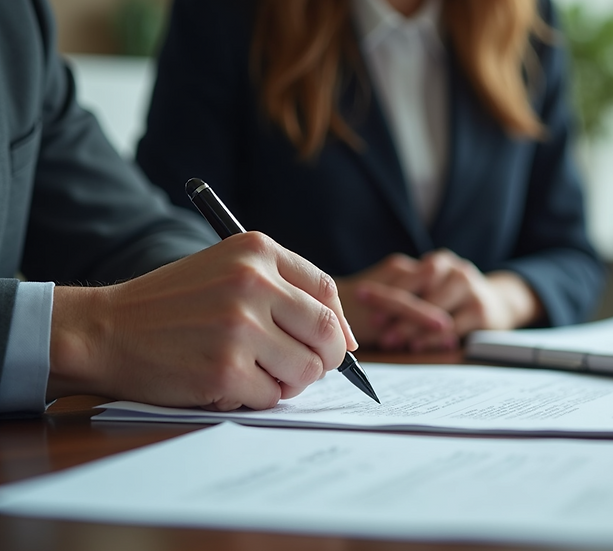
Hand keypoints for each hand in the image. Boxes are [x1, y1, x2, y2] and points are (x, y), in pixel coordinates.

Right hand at [47, 232, 356, 410]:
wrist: (104, 330)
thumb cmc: (171, 305)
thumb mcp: (226, 270)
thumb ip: (283, 291)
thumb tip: (345, 338)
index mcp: (256, 251)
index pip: (327, 291)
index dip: (339, 325)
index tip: (337, 345)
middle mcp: (253, 283)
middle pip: (328, 334)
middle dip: (324, 360)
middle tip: (302, 369)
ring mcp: (240, 327)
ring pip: (305, 371)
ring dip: (286, 382)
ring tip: (253, 372)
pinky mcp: (225, 369)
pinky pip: (271, 396)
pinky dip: (254, 397)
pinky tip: (223, 382)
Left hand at [353, 249, 542, 350]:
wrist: (501, 303)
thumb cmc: (455, 301)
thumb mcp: (434, 289)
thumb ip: (410, 294)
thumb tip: (371, 312)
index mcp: (439, 261)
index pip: (409, 271)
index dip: (384, 285)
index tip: (361, 298)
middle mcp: (456, 269)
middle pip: (422, 287)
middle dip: (396, 307)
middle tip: (374, 326)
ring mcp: (471, 288)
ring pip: (436, 307)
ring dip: (411, 325)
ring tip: (391, 340)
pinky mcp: (482, 310)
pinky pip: (453, 325)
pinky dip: (432, 337)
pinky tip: (417, 345)